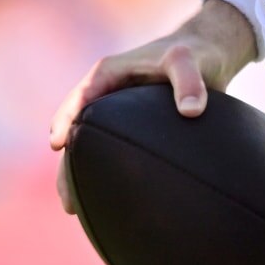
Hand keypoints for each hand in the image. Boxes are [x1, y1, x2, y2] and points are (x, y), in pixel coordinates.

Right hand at [49, 0, 255, 214]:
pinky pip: (110, 151)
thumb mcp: (187, 61)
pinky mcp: (129, 126)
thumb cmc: (193, 54)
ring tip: (74, 210)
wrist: (207, 54)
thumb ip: (190, 81)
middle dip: (67, 164)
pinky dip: (103, 173)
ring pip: (90, 146)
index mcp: (109, 74)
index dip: (66, 120)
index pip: (80, 98)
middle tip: (67, 199)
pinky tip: (107, 203)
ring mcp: (116, 112)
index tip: (58, 143)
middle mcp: (106, 94)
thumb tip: (191, 112)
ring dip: (79, 174)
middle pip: (77, 130)